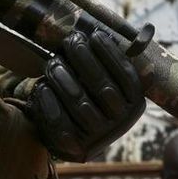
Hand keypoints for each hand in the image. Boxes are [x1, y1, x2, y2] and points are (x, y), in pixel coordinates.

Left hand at [27, 30, 144, 161]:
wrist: (79, 140)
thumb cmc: (93, 100)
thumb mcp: (112, 86)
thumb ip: (115, 65)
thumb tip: (129, 31)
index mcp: (135, 105)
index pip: (126, 77)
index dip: (111, 55)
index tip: (95, 34)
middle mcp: (122, 122)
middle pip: (103, 87)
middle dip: (85, 60)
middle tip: (71, 40)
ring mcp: (100, 136)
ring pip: (80, 103)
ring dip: (63, 78)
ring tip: (53, 61)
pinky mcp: (78, 147)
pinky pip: (61, 122)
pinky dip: (50, 103)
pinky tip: (42, 86)